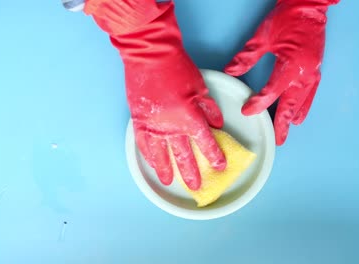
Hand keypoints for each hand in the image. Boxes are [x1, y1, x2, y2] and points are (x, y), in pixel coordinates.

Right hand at [84, 0, 225, 189]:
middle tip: (196, 186)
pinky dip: (149, 155)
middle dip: (192, 173)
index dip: (214, 156)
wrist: (150, 55)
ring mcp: (153, 127)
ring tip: (170, 182)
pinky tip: (152, 163)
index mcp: (190, 119)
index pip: (206, 144)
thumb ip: (209, 110)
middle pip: (184, 156)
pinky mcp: (139, 121)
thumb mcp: (201, 87)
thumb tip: (216, 125)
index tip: (220, 166)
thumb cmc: (178, 68)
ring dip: (167, 170)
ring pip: (161, 156)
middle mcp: (171, 128)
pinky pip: (144, 145)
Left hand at [225, 0, 338, 144]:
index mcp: (291, 64)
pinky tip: (299, 116)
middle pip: (291, 104)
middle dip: (283, 123)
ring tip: (287, 132)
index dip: (259, 103)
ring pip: (302, 102)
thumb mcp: (263, 37)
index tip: (247, 111)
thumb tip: (231, 71)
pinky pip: (311, 94)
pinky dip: (305, 106)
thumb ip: (247, 57)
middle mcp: (305, 73)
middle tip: (278, 140)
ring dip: (294, 118)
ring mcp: (313, 72)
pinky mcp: (316, 70)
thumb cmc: (287, 19)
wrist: (309, 6)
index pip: (272, 91)